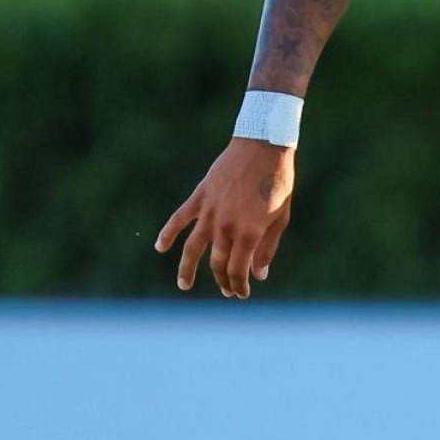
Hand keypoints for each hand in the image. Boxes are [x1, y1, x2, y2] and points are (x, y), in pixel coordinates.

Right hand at [156, 139, 296, 297]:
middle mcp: (227, 226)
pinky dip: (168, 233)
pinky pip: (179, 218)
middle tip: (226, 291)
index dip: (238, 285)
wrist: (263, 146)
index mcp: (249, 232)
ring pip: (193, 248)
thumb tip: (259, 275)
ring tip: (184, 285)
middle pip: (218, 262)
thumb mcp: (280, 217)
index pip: (238, 270)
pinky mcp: (201, 196)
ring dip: (187, 269)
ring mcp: (211, 211)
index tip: (240, 293)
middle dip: (222, 281)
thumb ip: (268, 247)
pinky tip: (160, 247)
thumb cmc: (278, 182)